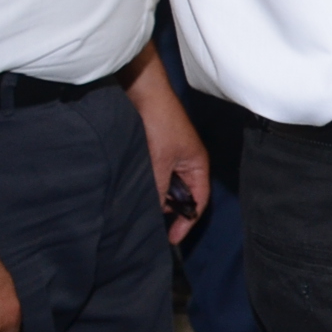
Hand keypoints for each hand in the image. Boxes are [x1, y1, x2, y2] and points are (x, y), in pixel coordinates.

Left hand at [121, 42, 209, 244]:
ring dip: (156, 198)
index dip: (188, 222)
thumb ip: (159, 188)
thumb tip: (156, 212)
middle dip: (171, 213)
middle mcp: (186, 162)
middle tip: (153, 228)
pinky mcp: (153, 150)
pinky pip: (153, 175)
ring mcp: (169, 156)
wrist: (144, 92)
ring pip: (165, 186)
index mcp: (197, 164)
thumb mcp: (160, 161)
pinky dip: (145, 185)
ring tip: (140, 212)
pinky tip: (132, 191)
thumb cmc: (161, 122)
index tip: (171, 239)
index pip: (199, 201)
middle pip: (183, 196)